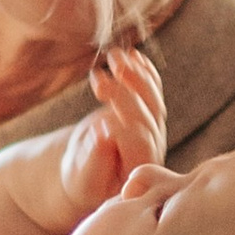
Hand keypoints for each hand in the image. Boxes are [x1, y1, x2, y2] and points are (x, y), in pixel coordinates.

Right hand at [59, 44, 166, 219]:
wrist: (83, 170)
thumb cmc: (81, 179)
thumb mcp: (82, 177)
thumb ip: (95, 159)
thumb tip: (104, 132)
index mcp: (141, 167)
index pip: (139, 141)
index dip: (123, 125)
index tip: (99, 116)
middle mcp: (154, 147)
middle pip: (148, 116)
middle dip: (125, 95)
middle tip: (98, 82)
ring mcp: (154, 128)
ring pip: (152, 98)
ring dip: (136, 75)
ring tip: (115, 57)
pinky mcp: (147, 112)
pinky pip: (150, 88)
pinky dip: (143, 70)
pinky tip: (133, 55)